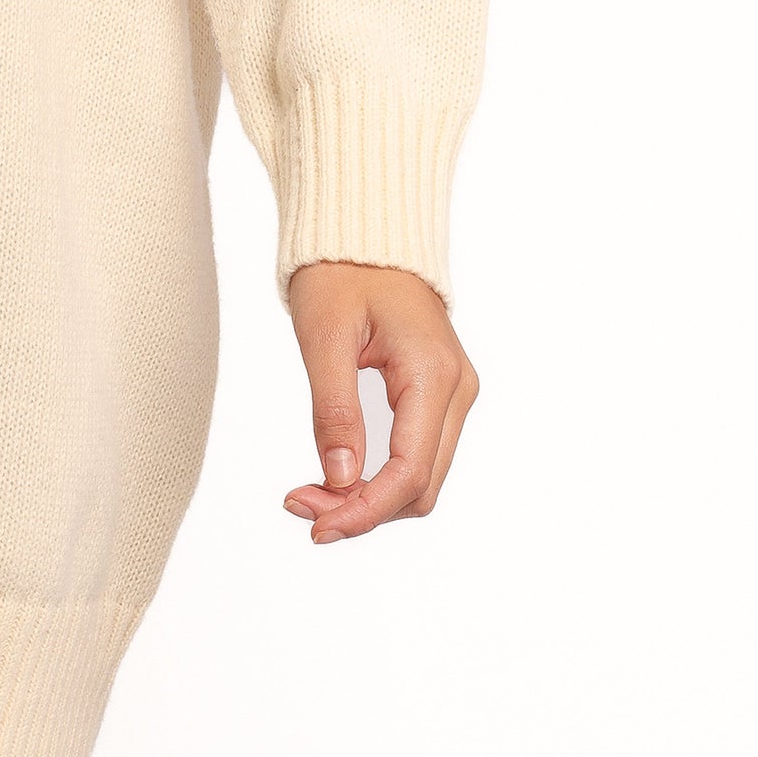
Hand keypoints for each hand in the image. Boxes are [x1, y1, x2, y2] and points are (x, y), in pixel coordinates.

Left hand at [283, 261, 477, 542]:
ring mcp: (453, 393)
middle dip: (363, 510)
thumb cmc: (341, 270)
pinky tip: (339, 477)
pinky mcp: (439, 394)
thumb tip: (339, 480)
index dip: (364, 510)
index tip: (315, 524)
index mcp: (433, 374)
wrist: (365, 232)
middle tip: (301, 507)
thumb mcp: (324, 336)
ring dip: (370, 498)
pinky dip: (380, 476)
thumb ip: (334, 410)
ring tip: (311, 495)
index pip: (409, 472)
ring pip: (420, 477)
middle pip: (421, 486)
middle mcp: (456, 390)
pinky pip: (416, 453)